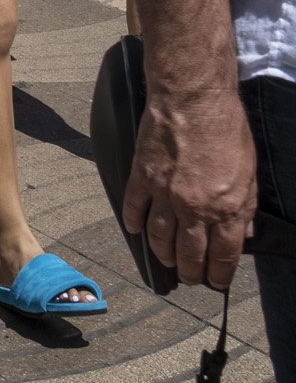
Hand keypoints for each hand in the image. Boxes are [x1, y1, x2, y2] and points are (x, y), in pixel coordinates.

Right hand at [123, 91, 256, 287]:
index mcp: (227, 208)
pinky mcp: (142, 177)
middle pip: (189, 254)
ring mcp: (165, 194)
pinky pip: (134, 208)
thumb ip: (245, 206)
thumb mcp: (249, 173)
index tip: (215, 282)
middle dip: (190, 272)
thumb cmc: (226, 130)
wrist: (194, 100)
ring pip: (160, 238)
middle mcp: (195, 208)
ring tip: (166, 261)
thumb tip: (242, 232)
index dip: (219, 275)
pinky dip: (133, 223)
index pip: (223, 256)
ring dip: (163, 254)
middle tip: (190, 277)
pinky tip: (136, 230)